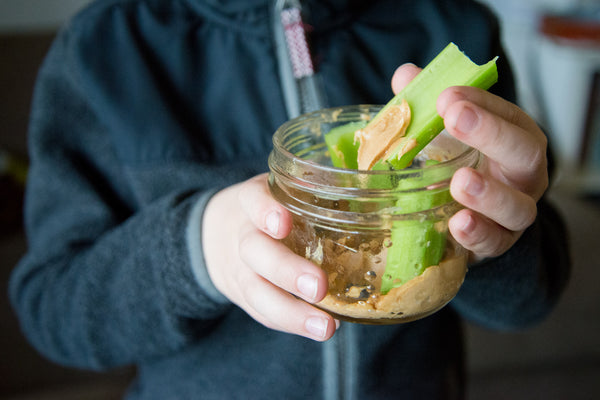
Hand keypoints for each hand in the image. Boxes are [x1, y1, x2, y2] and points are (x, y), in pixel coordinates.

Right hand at [202, 174, 338, 340]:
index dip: (264, 211)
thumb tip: (375, 191)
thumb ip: (316, 187)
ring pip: (256, 292)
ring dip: (291, 312)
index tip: (282, 223)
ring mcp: (241, 270)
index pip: (253, 201)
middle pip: (255, 252)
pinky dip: (291, 323)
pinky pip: (263, 313)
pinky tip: (317, 329)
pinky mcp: (246, 297)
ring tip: (325, 327)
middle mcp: (244, 235)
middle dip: (286, 271)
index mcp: (253, 200)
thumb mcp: (284, 189)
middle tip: (318, 287)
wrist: (216, 234)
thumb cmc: (269, 208)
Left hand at [392, 63, 547, 259]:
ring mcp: (515, 212)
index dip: (482, 102)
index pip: (508, 114)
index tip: (448, 95)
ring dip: (490, 193)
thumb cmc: (459, 165)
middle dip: (491, 133)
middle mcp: (523, 174)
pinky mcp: (498, 243)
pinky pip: (495, 241)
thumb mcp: (445, 134)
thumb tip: (405, 76)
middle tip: (455, 117)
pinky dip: (478, 234)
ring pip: (518, 205)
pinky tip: (458, 224)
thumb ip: (428, 107)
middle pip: (524, 152)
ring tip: (461, 182)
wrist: (465, 218)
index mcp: (515, 137)